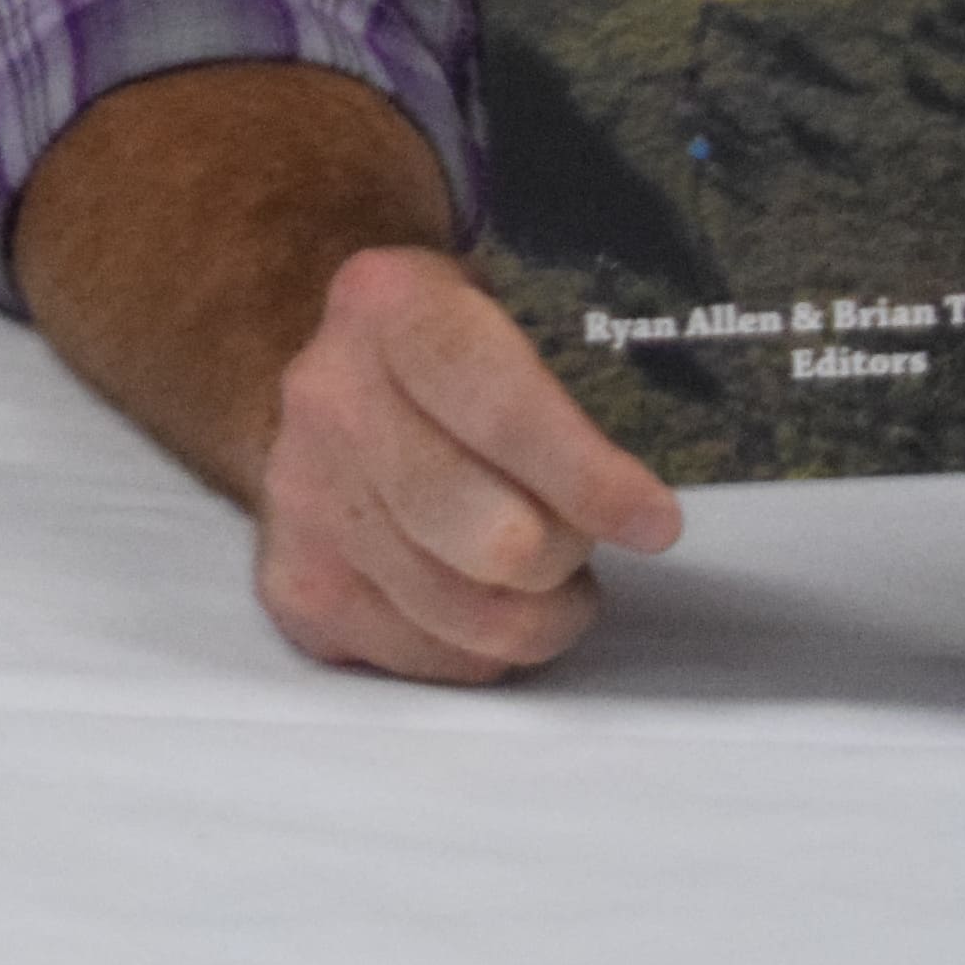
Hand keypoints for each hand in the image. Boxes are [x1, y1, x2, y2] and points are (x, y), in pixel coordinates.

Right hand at [248, 243, 687, 680]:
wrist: (336, 379)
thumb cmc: (460, 352)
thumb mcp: (511, 305)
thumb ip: (578, 362)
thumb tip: (667, 472)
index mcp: (390, 303)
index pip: (500, 406)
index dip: (586, 477)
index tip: (656, 522)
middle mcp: (328, 397)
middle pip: (494, 536)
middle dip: (569, 553)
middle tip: (588, 539)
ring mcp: (301, 497)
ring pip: (471, 616)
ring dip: (540, 613)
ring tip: (554, 578)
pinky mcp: (297, 584)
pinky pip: (431, 661)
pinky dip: (484, 648)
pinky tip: (490, 598)